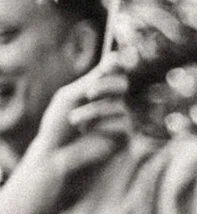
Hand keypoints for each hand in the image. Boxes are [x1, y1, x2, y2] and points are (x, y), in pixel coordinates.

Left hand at [25, 59, 132, 181]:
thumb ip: (91, 80)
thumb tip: (115, 60)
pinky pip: (122, 123)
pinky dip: (101, 126)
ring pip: (118, 104)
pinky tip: (89, 133)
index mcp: (98, 88)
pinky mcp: (124, 136)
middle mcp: (112, 100)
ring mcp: (120, 118)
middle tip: (89, 93)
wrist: (55, 153)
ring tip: (75, 121)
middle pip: (122, 82)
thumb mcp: (71, 96)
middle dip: (106, 85)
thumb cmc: (58, 124)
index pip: (115, 70)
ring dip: (92, 111)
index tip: (113, 61)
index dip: (118, 62)